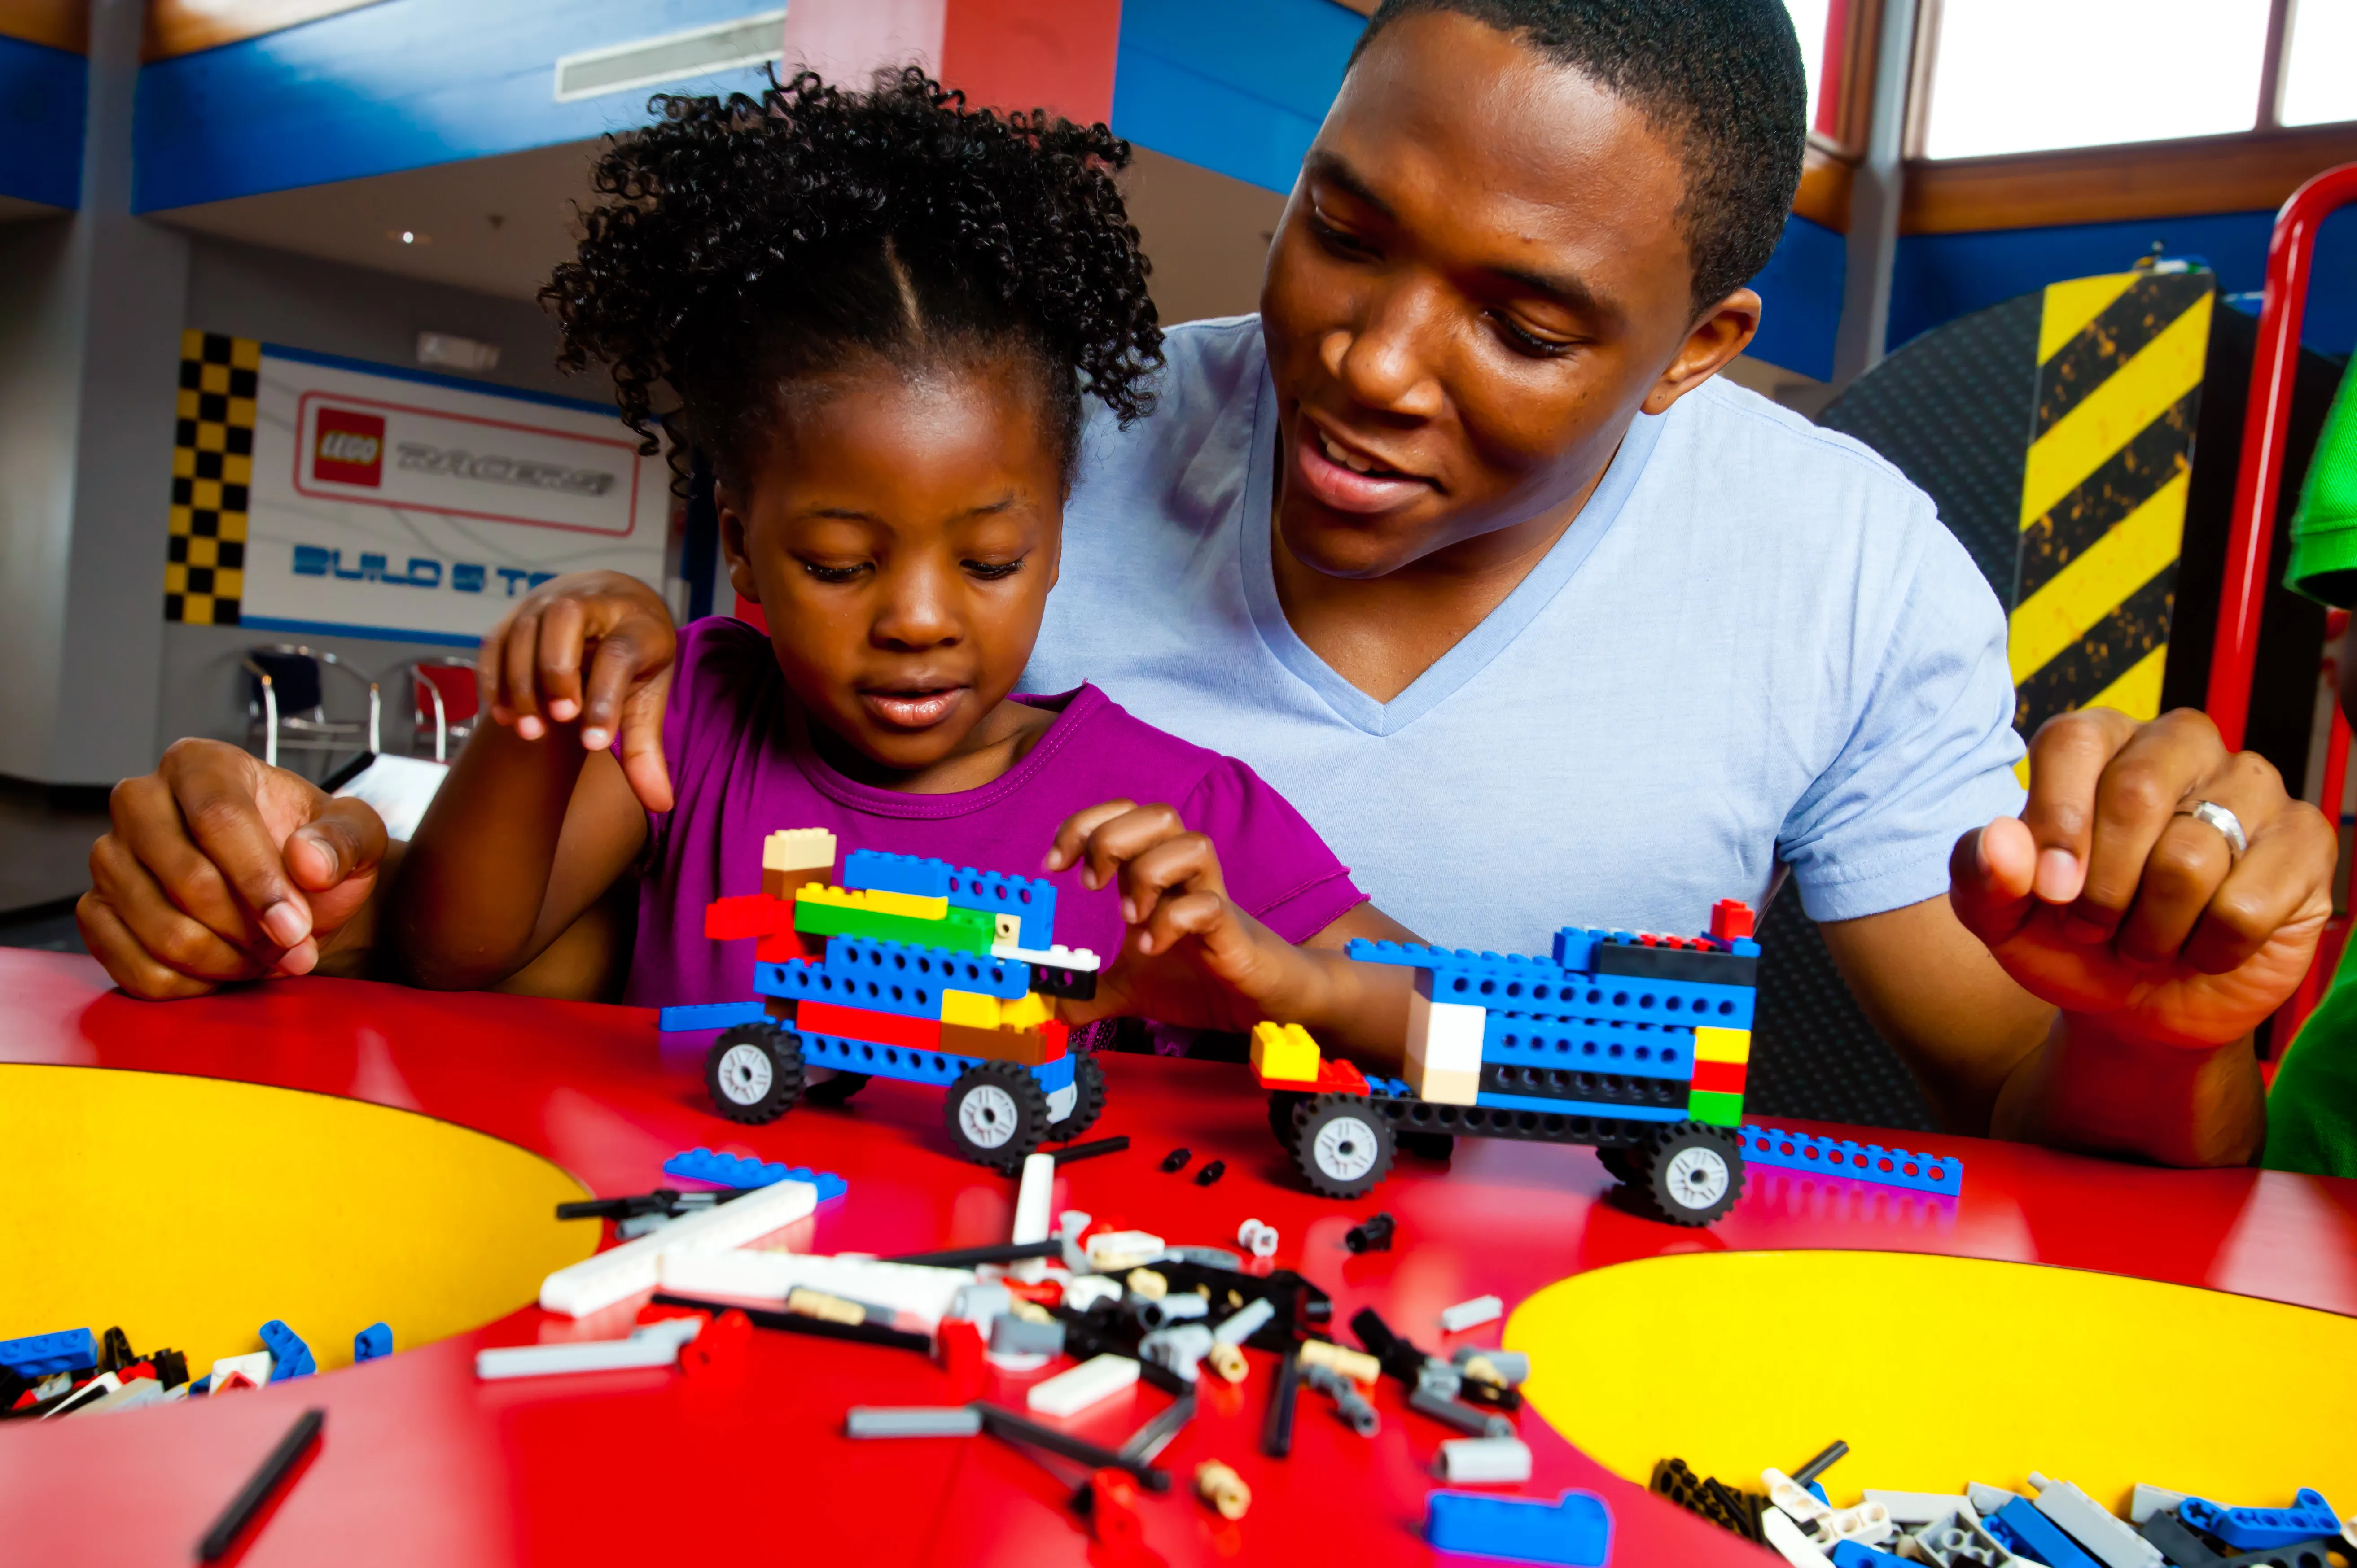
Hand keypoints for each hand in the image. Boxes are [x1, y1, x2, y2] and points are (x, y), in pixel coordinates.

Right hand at [79, 739, 387, 998]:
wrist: (291, 891)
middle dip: (250, 930)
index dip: (259, 880)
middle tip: (296, 948)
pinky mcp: (96, 912)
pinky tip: (228, 970)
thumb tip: (308, 862)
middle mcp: (139, 802)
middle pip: (187, 880)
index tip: (297, 927)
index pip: (218, 818)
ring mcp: (110, 858)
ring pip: (161, 931)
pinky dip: (192, 984)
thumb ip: (344, 840)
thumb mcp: (355, 834)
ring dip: (228, 960)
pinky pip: (134, 968)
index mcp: (199, 765)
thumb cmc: (317, 853)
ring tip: (268, 956)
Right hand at [481, 570, 676, 811]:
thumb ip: (647, 748)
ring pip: (526, 629)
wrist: (612, 604)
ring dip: (521, 681)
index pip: (620, 653)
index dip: (605, 697)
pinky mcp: (516, 614)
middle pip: (566, 620)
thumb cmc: (634, 658)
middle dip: (558, 672)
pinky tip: (504, 717)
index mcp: (636, 623)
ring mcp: (549, 602)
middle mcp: (592, 601)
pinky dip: (494, 679)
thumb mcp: (649, 695)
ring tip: (529, 731)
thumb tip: (661, 803)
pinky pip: (495, 642)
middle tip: (561, 720)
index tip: (593, 744)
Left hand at [1044, 800, 1328, 1031]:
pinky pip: (1208, 905)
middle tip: (1092, 886)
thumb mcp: (1131, 987)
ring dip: (1149, 874)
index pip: (1123, 815)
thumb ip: (1090, 993)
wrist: (1263, 1004)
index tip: (1053, 865)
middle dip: (1113, 838)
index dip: (1084, 825)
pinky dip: (1173, 921)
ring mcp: (1212, 899)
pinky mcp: (1233, 932)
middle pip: (1158, 814)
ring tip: (1130, 917)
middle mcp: (1185, 877)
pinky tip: (1154, 948)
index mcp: (1156, 876)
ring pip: (1192, 844)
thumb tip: (1050, 1007)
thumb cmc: (1202, 980)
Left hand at [1950, 708, 2334, 1048]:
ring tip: (2145, 938)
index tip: (2050, 891)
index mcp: (2102, 741)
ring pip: (2192, 858)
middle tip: (2093, 926)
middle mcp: (2180, 746)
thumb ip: (1980, 872)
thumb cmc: (2068, 938)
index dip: (2056, 823)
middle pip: (2136, 792)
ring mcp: (2251, 789)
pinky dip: (2210, 946)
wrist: (2133, 1003)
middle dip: (2101, 886)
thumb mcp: (2000, 914)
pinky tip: (2202, 945)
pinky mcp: (2304, 843)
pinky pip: (2248, 903)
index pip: (2073, 742)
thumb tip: (2001, 841)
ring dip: (2152, 927)